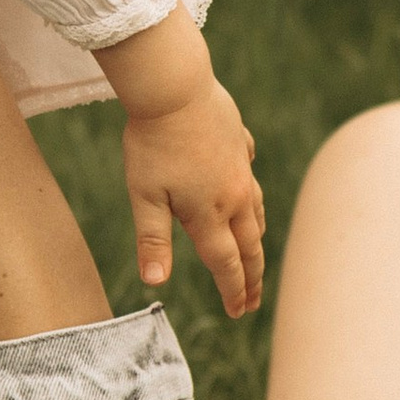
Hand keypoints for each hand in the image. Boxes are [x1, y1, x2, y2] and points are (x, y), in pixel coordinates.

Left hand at [121, 75, 266, 316]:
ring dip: (256, 237)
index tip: (238, 312)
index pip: (226, 264)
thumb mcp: (144, 196)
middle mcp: (233, 195)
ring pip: (256, 210)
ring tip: (254, 252)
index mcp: (209, 214)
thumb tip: (156, 283)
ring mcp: (240, 167)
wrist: (174, 87)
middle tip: (253, 300)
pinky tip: (244, 187)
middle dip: (253, 276)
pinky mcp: (239, 142)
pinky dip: (249, 189)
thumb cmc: (152, 143)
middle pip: (250, 244)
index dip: (233, 291)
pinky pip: (249, 172)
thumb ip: (153, 240)